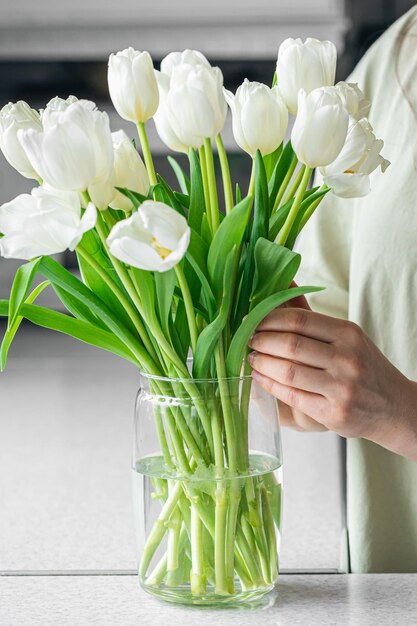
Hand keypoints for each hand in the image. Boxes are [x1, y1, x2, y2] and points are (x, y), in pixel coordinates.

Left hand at [248, 307, 416, 460]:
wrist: (393, 406)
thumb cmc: (362, 366)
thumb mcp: (345, 336)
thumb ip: (310, 315)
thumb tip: (283, 282)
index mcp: (348, 334)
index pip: (298, 320)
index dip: (268, 320)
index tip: (252, 321)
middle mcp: (347, 359)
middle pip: (290, 345)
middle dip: (261, 341)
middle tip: (248, 340)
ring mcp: (341, 388)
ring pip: (287, 371)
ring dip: (262, 364)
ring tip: (252, 358)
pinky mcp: (333, 413)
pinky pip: (292, 396)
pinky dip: (269, 385)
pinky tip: (261, 377)